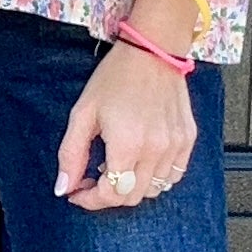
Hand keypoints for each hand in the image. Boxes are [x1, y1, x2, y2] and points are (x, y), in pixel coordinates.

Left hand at [55, 40, 194, 212]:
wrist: (152, 50)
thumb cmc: (116, 77)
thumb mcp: (83, 113)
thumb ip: (71, 154)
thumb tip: (64, 188)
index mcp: (127, 145)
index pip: (111, 195)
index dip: (90, 200)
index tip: (77, 192)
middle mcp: (156, 150)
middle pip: (132, 197)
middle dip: (107, 195)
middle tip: (91, 178)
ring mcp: (175, 146)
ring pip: (154, 190)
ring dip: (131, 186)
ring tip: (115, 163)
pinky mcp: (188, 139)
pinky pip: (173, 175)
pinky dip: (154, 176)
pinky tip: (138, 158)